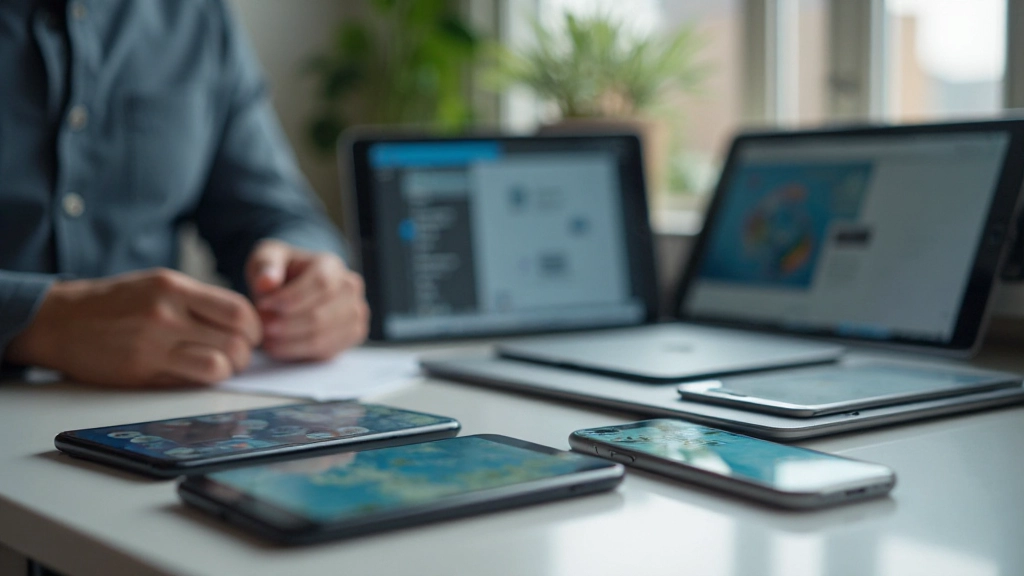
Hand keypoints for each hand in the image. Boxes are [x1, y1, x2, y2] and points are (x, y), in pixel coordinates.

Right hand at [5, 269, 260, 386]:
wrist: (60, 320)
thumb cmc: (116, 303)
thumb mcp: (159, 284)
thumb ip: (200, 301)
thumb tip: (243, 323)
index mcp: (174, 287)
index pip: (239, 311)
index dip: (254, 327)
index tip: (250, 334)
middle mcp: (166, 313)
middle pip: (236, 341)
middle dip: (245, 353)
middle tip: (236, 354)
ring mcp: (153, 344)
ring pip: (219, 365)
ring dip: (227, 370)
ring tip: (218, 366)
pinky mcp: (142, 370)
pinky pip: (189, 381)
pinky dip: (201, 380)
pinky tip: (193, 373)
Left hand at [246, 239, 368, 361]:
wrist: (297, 286)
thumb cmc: (281, 271)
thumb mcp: (267, 258)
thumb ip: (265, 266)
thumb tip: (266, 282)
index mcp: (331, 264)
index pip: (320, 283)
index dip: (290, 299)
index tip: (262, 306)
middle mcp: (350, 287)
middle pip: (320, 315)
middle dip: (285, 325)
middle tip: (260, 327)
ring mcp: (356, 312)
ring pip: (322, 337)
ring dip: (289, 342)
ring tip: (265, 338)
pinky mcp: (354, 333)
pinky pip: (326, 351)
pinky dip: (298, 352)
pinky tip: (278, 346)